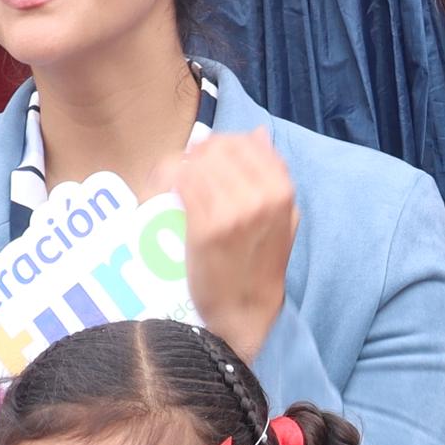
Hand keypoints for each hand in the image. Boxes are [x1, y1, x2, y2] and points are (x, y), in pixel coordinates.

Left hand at [176, 131, 301, 358]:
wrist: (243, 312)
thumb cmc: (259, 268)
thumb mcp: (282, 219)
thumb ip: (273, 175)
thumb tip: (260, 133)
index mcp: (282, 190)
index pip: (247, 142)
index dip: (221, 145)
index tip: (205, 160)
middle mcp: (263, 196)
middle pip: (219, 148)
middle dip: (196, 154)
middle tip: (183, 173)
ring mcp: (235, 211)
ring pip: (198, 163)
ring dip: (177, 167)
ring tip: (169, 184)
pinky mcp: (207, 227)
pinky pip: (182, 183)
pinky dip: (167, 181)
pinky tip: (162, 193)